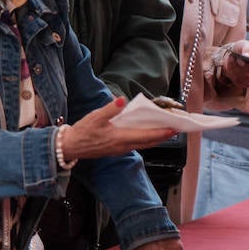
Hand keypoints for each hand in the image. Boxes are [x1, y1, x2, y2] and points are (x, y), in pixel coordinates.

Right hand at [62, 97, 176, 160]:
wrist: (72, 146)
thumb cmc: (83, 132)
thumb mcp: (95, 117)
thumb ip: (110, 109)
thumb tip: (122, 100)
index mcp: (120, 138)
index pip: (145, 136)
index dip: (160, 133)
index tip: (173, 129)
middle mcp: (123, 146)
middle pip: (148, 142)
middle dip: (163, 136)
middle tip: (177, 129)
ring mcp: (121, 149)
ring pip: (144, 144)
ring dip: (156, 138)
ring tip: (167, 131)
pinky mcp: (118, 149)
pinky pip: (137, 144)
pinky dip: (146, 139)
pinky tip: (148, 132)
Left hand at [216, 40, 248, 90]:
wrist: (233, 56)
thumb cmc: (242, 49)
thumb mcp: (244, 44)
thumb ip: (246, 48)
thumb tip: (245, 56)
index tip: (246, 55)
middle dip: (248, 68)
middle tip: (239, 60)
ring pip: (248, 79)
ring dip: (238, 69)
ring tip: (232, 59)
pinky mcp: (244, 83)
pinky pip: (239, 81)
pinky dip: (233, 73)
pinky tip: (230, 65)